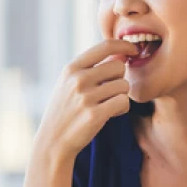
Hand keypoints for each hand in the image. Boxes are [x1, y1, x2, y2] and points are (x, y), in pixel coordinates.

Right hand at [34, 39, 138, 162]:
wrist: (53, 141)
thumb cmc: (65, 110)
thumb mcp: (68, 83)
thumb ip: (90, 68)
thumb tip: (120, 54)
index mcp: (71, 68)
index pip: (105, 46)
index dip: (124, 45)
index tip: (133, 50)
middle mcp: (78, 79)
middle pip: (119, 66)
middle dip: (119, 78)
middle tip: (110, 92)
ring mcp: (86, 97)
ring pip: (124, 85)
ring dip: (121, 96)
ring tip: (107, 105)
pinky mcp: (95, 115)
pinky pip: (123, 102)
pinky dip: (122, 108)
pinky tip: (111, 114)